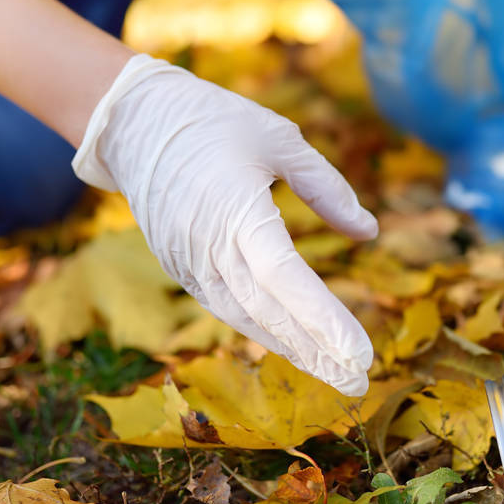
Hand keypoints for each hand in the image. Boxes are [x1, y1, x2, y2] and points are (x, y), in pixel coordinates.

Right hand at [74, 54, 378, 395]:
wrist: (133, 122)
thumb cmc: (214, 121)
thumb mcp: (280, 139)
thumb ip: (326, 187)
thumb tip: (369, 232)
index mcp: (236, 210)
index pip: (285, 278)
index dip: (323, 319)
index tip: (360, 353)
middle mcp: (209, 246)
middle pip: (269, 312)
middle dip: (316, 351)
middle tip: (359, 383)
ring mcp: (188, 262)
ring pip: (245, 316)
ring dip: (291, 348)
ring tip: (334, 373)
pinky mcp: (179, 266)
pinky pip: (224, 306)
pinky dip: (260, 328)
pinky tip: (291, 344)